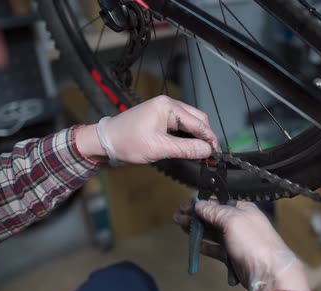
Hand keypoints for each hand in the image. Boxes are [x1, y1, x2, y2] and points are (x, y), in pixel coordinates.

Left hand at [76, 96, 219, 163]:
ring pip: (190, 123)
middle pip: (197, 119)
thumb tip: (208, 151)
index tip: (217, 154)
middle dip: (205, 136)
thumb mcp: (159, 148)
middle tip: (211, 155)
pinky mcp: (160, 120)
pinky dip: (187, 137)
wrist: (104, 142)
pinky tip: (190, 148)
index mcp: (168, 106)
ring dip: (197, 137)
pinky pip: (180, 126)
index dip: (210, 138)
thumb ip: (186, 149)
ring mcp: (164, 111)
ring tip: (202, 153)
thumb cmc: (128, 143)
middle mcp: (168, 105)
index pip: (198, 122)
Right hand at [173, 200, 310, 290]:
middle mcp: (239, 222)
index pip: (218, 201)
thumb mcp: (233, 220)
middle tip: (177, 216)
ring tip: (179, 226)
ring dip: (196, 229)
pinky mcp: (232, 256)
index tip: (184, 205)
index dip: (200, 202)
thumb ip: (214, 211)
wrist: (269, 273)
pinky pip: (215, 248)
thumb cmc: (252, 242)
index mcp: (243, 209)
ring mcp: (236, 240)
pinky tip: (193, 243)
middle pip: (213, 216)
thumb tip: (199, 204)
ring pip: (212, 232)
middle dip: (195, 215)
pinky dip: (204, 245)